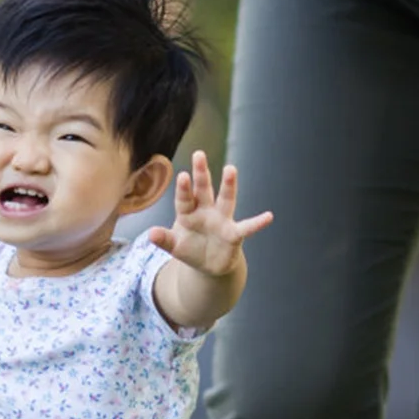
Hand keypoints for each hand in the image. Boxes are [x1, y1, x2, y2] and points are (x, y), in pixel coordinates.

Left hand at [148, 153, 272, 276]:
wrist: (208, 264)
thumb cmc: (190, 249)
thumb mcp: (174, 246)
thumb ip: (163, 239)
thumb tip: (150, 233)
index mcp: (188, 213)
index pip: (184, 199)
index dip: (184, 188)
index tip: (183, 175)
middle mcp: (206, 211)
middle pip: (203, 190)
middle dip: (201, 174)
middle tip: (199, 154)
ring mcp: (222, 220)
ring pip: (225, 200)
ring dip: (228, 186)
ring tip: (230, 170)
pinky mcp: (234, 234)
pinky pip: (247, 227)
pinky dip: (258, 223)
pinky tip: (268, 216)